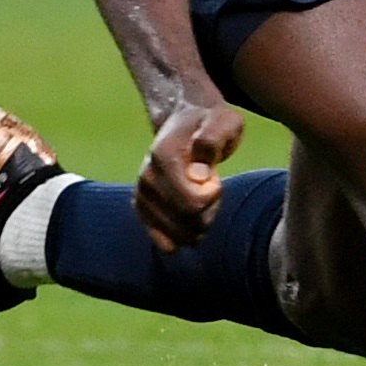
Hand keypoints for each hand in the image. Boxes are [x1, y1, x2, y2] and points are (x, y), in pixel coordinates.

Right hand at [135, 98, 245, 249]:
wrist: (186, 121)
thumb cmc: (211, 123)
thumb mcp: (223, 121)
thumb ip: (213, 139)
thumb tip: (199, 174)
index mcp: (163, 156)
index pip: (191, 203)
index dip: (212, 196)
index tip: (214, 177)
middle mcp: (146, 178)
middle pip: (186, 222)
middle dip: (208, 211)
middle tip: (210, 187)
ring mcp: (142, 196)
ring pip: (178, 236)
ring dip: (198, 224)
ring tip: (201, 198)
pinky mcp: (142, 210)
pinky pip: (165, 244)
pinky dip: (184, 235)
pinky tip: (191, 218)